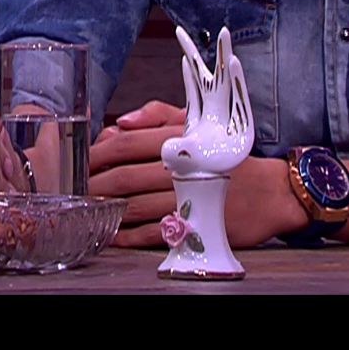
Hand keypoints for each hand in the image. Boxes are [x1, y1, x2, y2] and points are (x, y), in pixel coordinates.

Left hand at [87, 100, 304, 247]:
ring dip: (107, 210)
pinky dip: (128, 235)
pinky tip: (114, 233)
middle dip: (95, 185)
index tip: (81, 162)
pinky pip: (153, 232)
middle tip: (77, 191)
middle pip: (123, 177)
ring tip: (89, 210)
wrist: (271, 191)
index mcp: (177, 139)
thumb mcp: (196, 122)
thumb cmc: (227, 155)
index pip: (124, 144)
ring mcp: (188, 198)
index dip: (96, 154)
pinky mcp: (196, 225)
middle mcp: (180, 167)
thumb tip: (120, 123)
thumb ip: (156, 115)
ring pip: (134, 206)